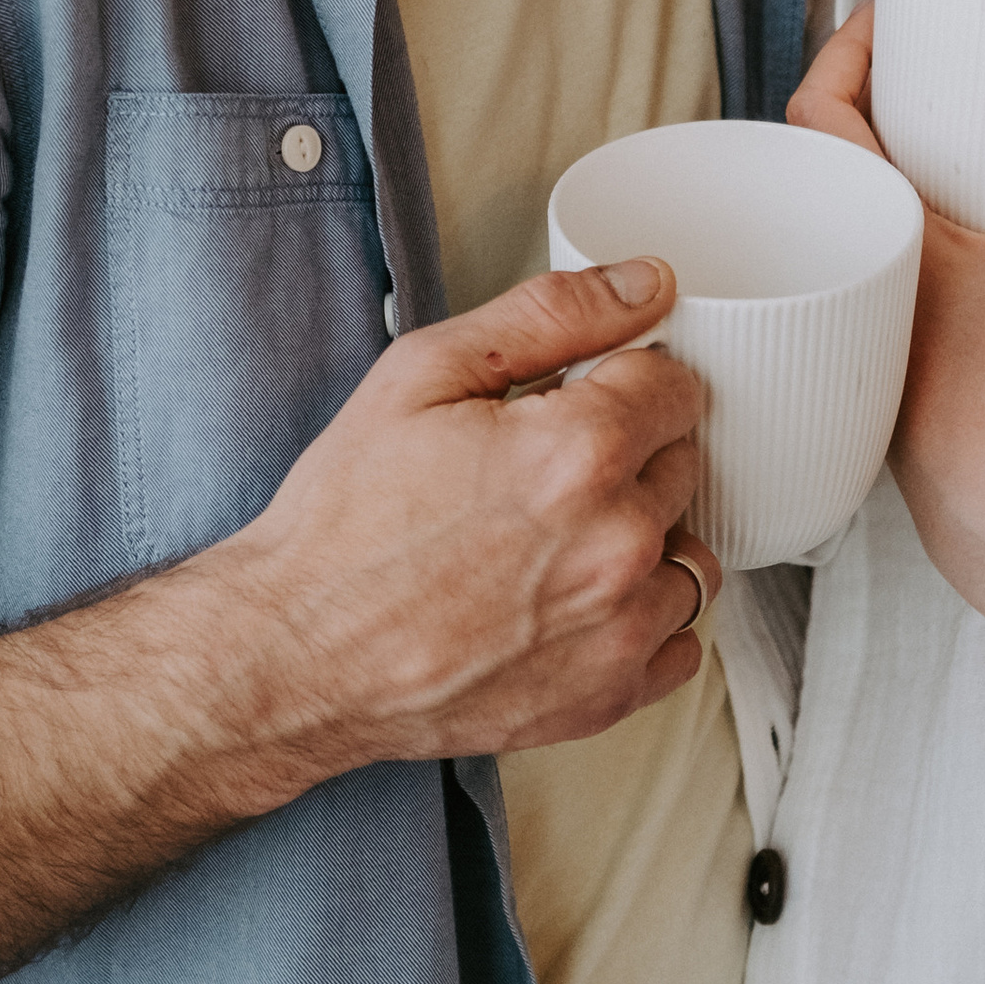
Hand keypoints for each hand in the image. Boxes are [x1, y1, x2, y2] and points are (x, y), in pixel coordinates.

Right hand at [216, 256, 720, 779]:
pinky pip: (680, 641)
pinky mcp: (606, 698)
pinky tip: (576, 601)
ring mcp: (617, 631)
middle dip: (629, 451)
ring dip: (644, 536)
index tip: (583, 397)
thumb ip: (551, 314)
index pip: (674, 384)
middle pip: (683, 462)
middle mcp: (615, 544)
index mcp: (580, 453)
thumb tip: (644, 285)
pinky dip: (642, 618)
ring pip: (688, 551)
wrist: (296, 654)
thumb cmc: (345, 522)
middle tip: (545, 467)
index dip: (624, 378)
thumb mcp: (425, 373)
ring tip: (560, 536)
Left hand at [790, 13, 984, 656]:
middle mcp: (852, 268)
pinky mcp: (899, 354)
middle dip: (863, 99)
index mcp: (869, 230)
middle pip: (823, 156)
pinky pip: (878, 264)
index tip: (885, 14)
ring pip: (847, 213)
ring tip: (935, 130)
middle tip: (917, 60)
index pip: (817, 110)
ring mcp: (872, 315)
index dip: (842, 49)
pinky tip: (952, 232)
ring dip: (879, 169)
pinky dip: (900, 228)